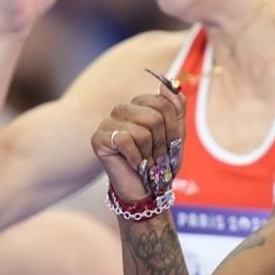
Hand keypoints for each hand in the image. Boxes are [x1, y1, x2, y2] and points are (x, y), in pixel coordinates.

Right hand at [92, 77, 185, 202]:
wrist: (147, 190)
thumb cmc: (161, 162)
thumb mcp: (176, 132)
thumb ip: (176, 107)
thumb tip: (169, 84)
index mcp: (140, 105)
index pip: (164, 103)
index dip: (172, 128)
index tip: (169, 144)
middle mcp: (122, 109)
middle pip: (155, 116)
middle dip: (162, 142)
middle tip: (157, 157)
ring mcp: (108, 123)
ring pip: (142, 130)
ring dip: (150, 152)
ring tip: (146, 161)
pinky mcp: (98, 138)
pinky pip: (125, 140)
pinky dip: (136, 157)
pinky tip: (134, 164)